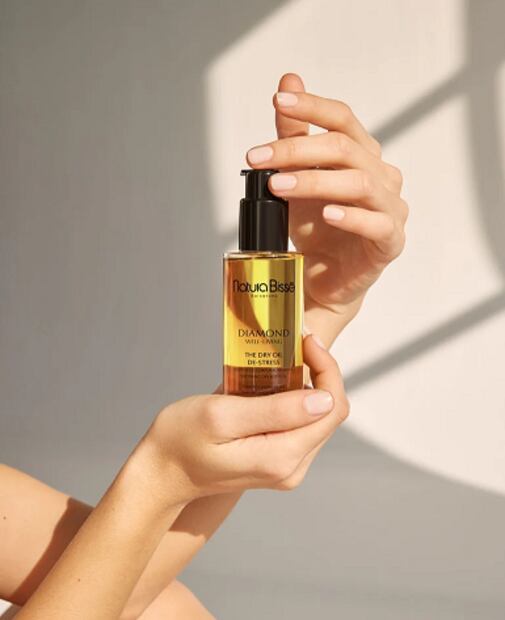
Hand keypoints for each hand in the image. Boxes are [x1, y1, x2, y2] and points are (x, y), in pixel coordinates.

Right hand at [144, 336, 348, 504]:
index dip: (326, 368)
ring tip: (281, 360)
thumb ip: (275, 410)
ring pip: (317, 417)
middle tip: (294, 343)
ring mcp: (286, 467)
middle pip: (329, 412)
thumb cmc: (180, 439)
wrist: (161, 473)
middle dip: (319, 372)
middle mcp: (291, 467)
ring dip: (307, 384)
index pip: (332, 408)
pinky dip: (294, 399)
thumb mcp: (222, 415)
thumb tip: (324, 400)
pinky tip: (272, 384)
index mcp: (282, 457)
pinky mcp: (277, 462)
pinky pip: (300, 425)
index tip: (304, 341)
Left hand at [246, 73, 407, 320]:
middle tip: (257, 158)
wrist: (325, 275)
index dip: (313, 107)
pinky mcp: (390, 241)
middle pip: (344, 149)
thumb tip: (288, 81)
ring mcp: (390, 208)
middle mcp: (382, 175)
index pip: (343, 119)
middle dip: (296, 150)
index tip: (279, 101)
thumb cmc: (316, 226)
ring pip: (359, 183)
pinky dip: (351, 217)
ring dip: (314, 182)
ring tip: (277, 186)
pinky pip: (377, 224)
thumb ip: (295, 135)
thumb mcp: (298, 177)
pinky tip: (327, 215)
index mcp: (362, 155)